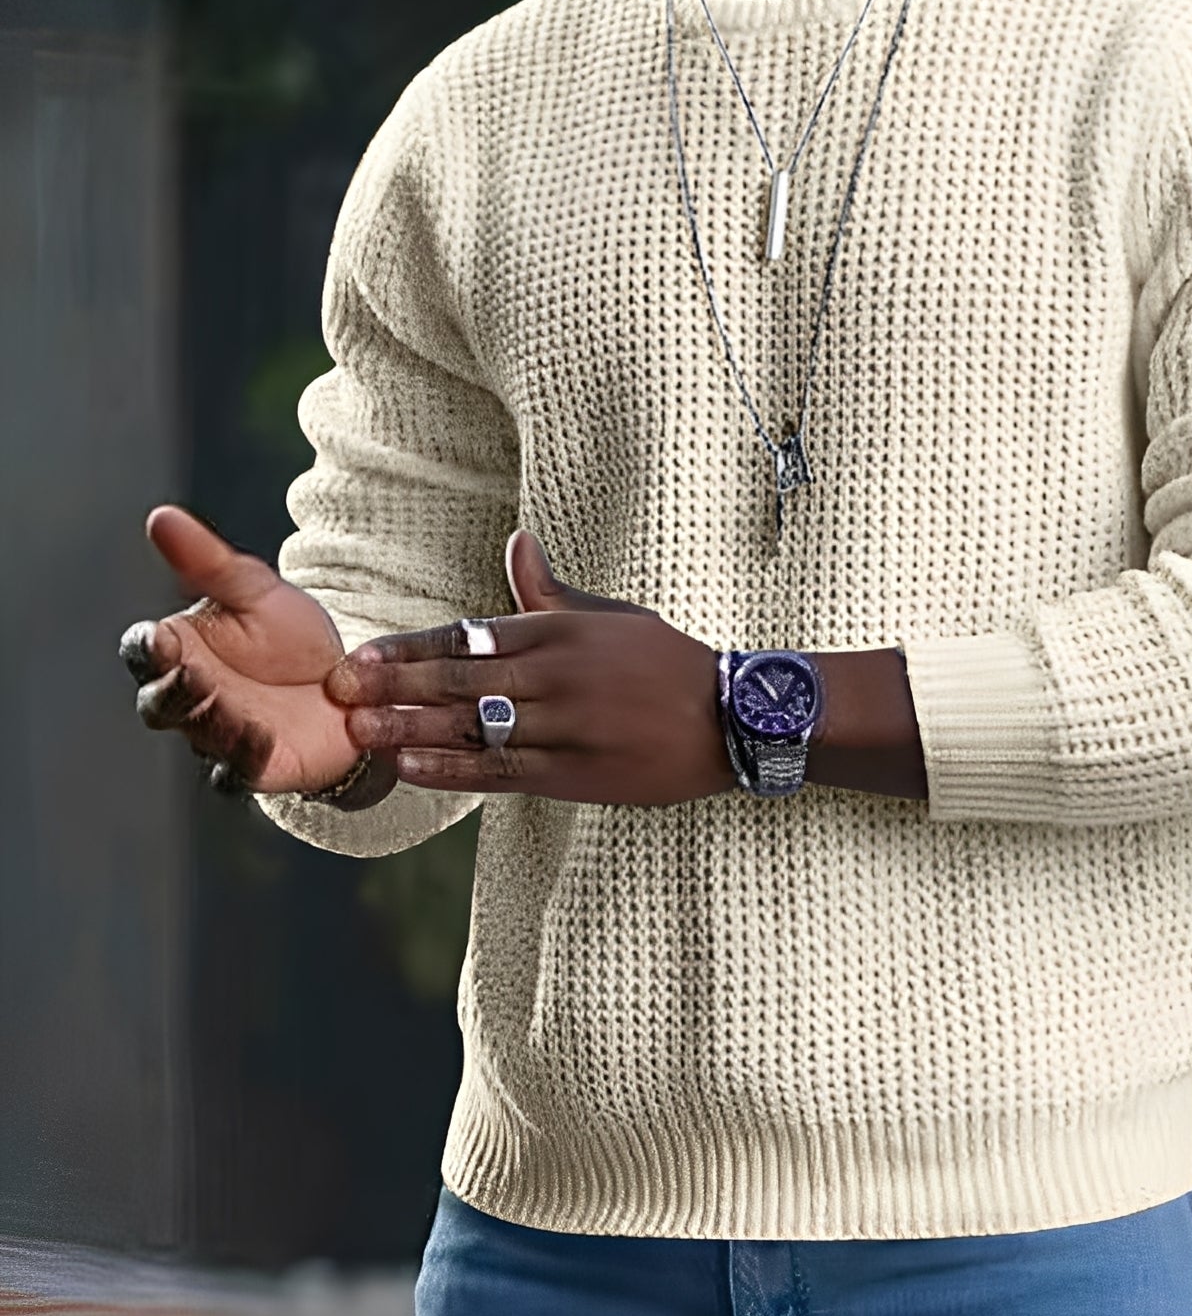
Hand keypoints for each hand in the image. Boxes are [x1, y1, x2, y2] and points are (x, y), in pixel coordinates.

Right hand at [118, 504, 394, 799]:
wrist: (350, 684)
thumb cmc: (290, 637)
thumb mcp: (256, 591)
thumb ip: (209, 562)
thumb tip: (162, 517)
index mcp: (181, 652)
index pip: (144, 651)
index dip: (147, 647)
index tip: (159, 637)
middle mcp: (192, 698)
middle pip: (159, 704)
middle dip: (172, 693)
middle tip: (194, 677)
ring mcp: (220, 735)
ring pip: (198, 738)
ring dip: (211, 726)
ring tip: (233, 710)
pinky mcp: (256, 766)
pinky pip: (237, 773)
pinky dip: (244, 761)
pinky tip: (262, 742)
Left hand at [324, 529, 736, 805]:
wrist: (728, 718)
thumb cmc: (664, 662)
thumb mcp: (610, 617)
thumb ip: (551, 590)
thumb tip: (518, 543)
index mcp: (558, 633)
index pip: (467, 636)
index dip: (409, 648)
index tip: (362, 654)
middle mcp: (555, 675)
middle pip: (458, 679)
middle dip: (393, 685)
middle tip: (339, 690)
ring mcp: (563, 726)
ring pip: (471, 726)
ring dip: (409, 727)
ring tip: (360, 730)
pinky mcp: (573, 772)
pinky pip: (501, 770)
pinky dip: (452, 768)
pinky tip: (411, 766)